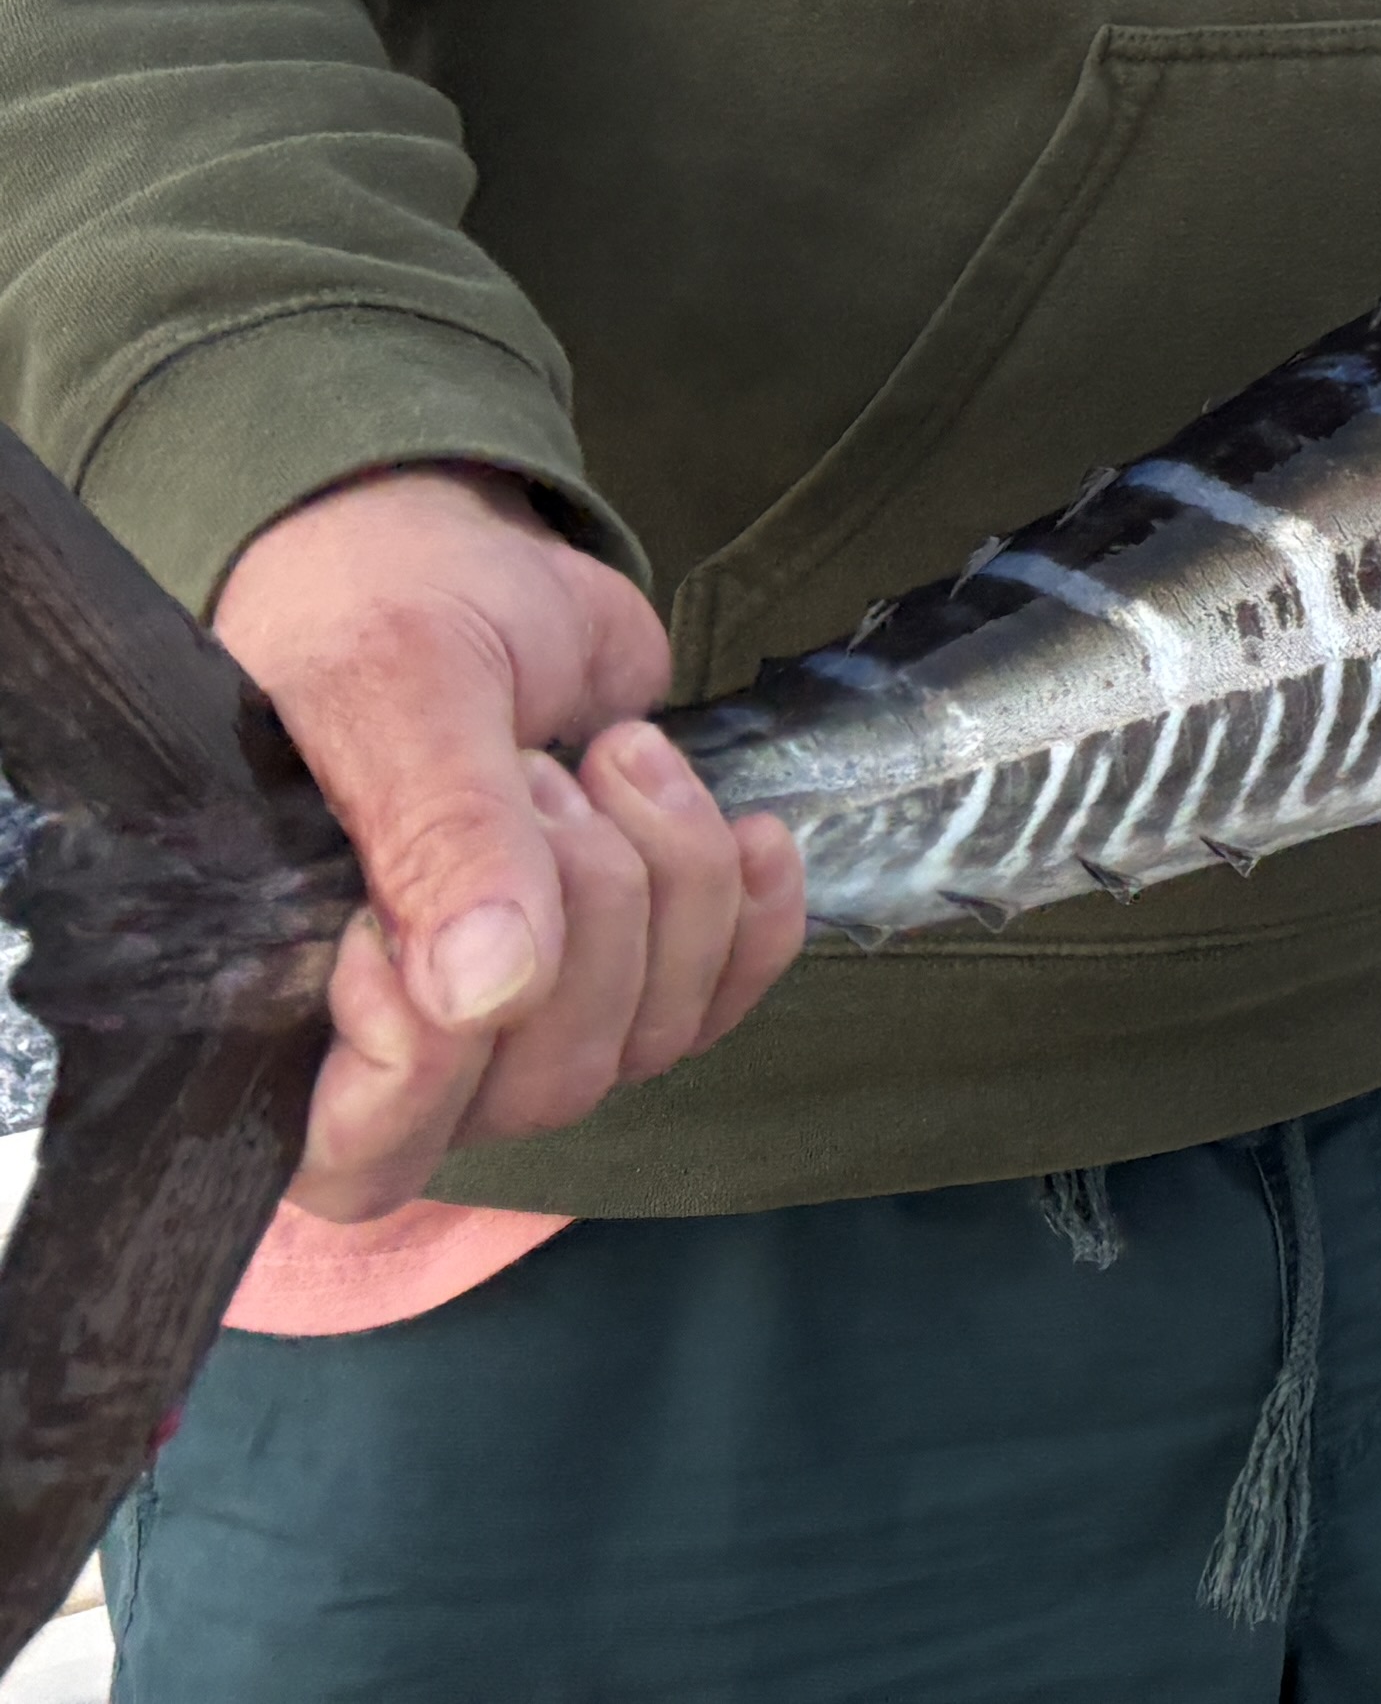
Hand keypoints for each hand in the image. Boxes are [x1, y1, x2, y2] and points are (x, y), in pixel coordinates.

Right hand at [210, 465, 806, 1220]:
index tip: (409, 911)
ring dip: (668, 880)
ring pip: (649, 1038)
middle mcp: (412, 1044)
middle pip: (546, 1083)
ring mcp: (530, 1011)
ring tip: (613, 754)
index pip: (365, 1155)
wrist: (461, 562)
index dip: (420, 1061)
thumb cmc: (383, 622)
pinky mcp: (632, 956)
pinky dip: (756, 917)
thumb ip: (435, 844)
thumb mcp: (394, 703)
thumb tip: (486, 998)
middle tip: (539, 771)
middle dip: (580, 908)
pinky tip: (753, 829)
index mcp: (288, 1015)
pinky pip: (723, 999)